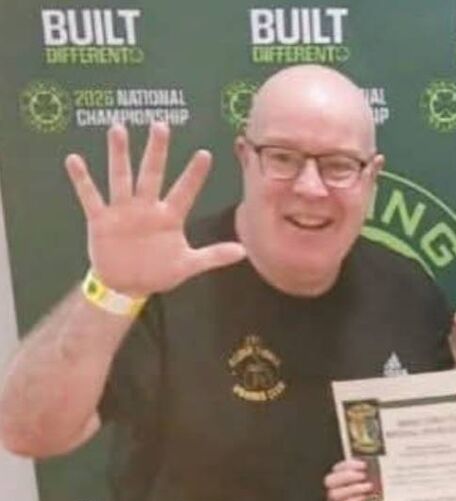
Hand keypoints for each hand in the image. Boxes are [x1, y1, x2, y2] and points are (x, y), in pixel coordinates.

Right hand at [65, 121, 244, 297]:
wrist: (127, 285)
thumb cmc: (159, 271)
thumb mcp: (188, 265)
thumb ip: (213, 256)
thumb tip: (244, 251)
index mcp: (170, 217)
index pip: (185, 191)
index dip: (194, 175)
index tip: (205, 154)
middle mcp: (147, 207)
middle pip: (152, 174)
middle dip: (157, 151)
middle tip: (161, 125)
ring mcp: (123, 211)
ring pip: (121, 178)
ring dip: (118, 155)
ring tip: (118, 129)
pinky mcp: (101, 219)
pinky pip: (90, 196)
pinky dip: (82, 180)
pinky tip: (74, 160)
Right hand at [324, 458, 372, 500]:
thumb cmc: (375, 495)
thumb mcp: (375, 481)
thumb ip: (372, 473)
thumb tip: (374, 466)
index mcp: (341, 478)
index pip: (338, 468)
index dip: (349, 465)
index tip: (364, 465)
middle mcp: (335, 489)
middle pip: (330, 480)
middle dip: (347, 476)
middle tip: (363, 476)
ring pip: (334, 493)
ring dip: (352, 488)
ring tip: (368, 487)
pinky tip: (364, 498)